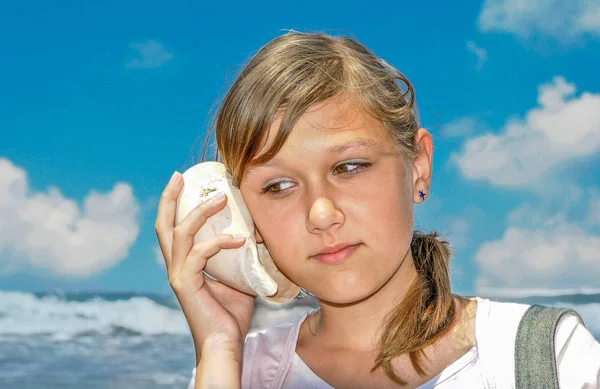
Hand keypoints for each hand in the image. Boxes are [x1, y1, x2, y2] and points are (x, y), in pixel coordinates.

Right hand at [155, 172, 255, 358]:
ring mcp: (178, 275)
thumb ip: (241, 256)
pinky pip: (200, 255)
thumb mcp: (239, 276)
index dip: (175, 203)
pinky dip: (219, 242)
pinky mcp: (186, 285)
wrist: (225, 343)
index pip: (173, 227)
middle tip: (180, 175)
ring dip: (200, 212)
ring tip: (221, 198)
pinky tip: (240, 239)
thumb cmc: (231, 313)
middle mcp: (176, 266)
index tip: (183, 180)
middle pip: (164, 225)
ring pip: (180, 234)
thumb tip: (258, 232)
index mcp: (184, 263)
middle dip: (170, 197)